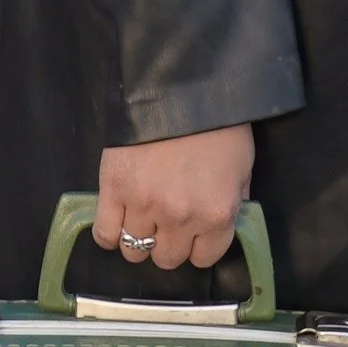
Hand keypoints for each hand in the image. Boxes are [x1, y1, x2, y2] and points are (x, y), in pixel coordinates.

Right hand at [95, 125, 253, 274]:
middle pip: (166, 258)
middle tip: (166, 223)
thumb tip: (220, 226)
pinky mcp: (114, 189)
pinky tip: (116, 222)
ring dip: (138, 240)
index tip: (191, 233)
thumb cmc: (219, 125)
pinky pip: (105, 233)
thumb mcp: (242, 168)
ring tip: (140, 220)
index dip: (196, 246)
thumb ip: (233, 203)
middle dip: (167, 244)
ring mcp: (144, 205)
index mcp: (216, 215)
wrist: (183, 87)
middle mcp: (181, 218)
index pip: (202, 258)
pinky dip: (109, 234)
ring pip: (135, 251)